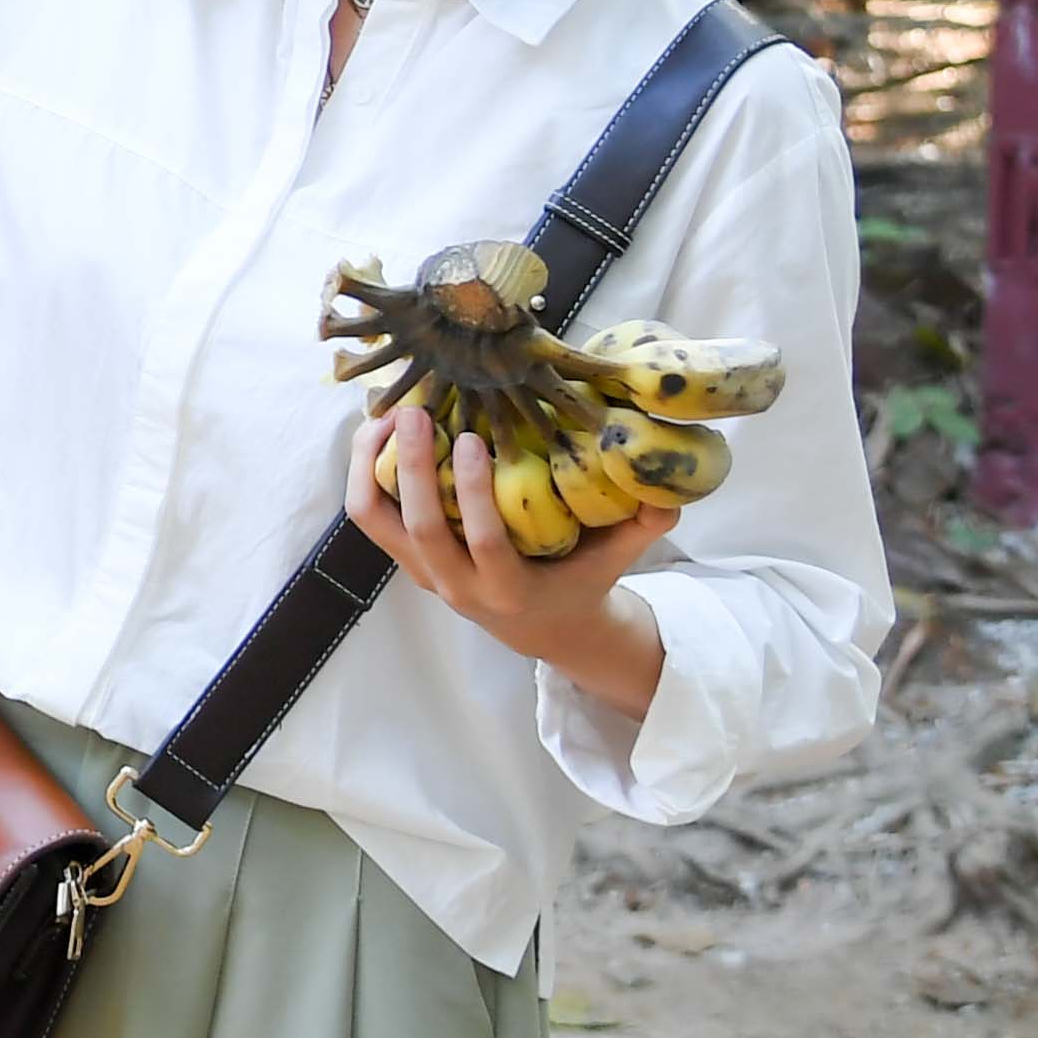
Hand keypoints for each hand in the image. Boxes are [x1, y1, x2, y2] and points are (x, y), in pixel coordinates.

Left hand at [358, 399, 673, 727]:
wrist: (544, 627)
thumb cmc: (581, 580)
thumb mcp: (617, 558)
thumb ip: (645, 525)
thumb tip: (670, 487)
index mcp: (508, 590)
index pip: (484, 543)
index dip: (472, 493)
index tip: (474, 439)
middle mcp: (456, 586)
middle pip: (416, 529)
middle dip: (411, 468)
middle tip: (416, 410)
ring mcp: (424, 574)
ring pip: (376, 521)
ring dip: (372, 465)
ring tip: (385, 413)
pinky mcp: (405, 558)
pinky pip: (371, 515)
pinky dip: (366, 470)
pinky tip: (381, 428)